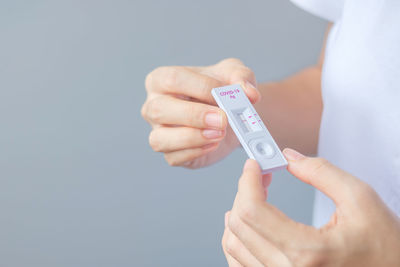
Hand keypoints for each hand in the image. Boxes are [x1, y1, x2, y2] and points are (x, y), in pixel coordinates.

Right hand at [141, 58, 259, 167]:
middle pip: (160, 109)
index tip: (226, 93)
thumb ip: (242, 77)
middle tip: (222, 119)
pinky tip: (214, 144)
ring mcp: (158, 131)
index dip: (201, 87)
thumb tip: (249, 93)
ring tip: (218, 134)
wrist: (229, 113)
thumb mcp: (235, 74)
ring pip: (160, 139)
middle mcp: (153, 106)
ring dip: (192, 138)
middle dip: (194, 115)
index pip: (173, 79)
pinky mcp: (170, 153)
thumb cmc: (222, 89)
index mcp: (161, 79)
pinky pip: (174, 157)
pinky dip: (196, 152)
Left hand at [222, 149, 399, 266]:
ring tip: (253, 195)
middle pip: (239, 224)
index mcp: (306, 252)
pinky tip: (250, 223)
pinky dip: (237, 238)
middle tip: (259, 175)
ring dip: (237, 213)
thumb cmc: (383, 247)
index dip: (247, 181)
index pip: (253, 211)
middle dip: (244, 191)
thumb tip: (288, 157)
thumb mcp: (360, 199)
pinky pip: (238, 263)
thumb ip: (321, 172)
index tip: (253, 165)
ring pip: (233, 244)